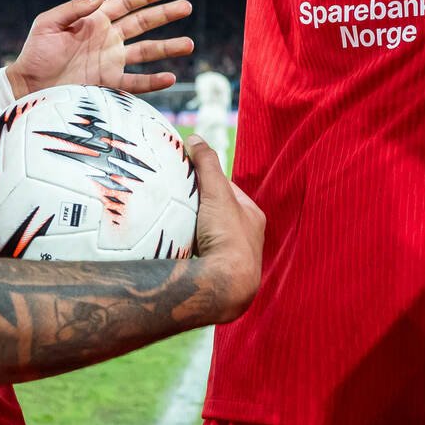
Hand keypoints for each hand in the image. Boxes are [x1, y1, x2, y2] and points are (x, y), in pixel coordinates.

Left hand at [6, 0, 194, 98]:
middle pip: (142, 24)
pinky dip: (153, 81)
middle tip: (187, 6)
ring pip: (146, 52)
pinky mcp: (108, 84)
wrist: (27, 87)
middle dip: (165, 15)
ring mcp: (110, 62)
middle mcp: (107, 40)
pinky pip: (136, 82)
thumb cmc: (34, 53)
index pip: (126, 4)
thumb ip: (74, 8)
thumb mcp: (48, 24)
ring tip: (189, 44)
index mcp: (94, 21)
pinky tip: (170, 77)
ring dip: (167, 48)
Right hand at [187, 134, 264, 319]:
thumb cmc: (227, 236)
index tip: (187, 175)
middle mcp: (247, 238)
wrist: (225, 286)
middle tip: (175, 200)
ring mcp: (233, 259)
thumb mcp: (217, 192)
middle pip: (217, 214)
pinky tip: (174, 249)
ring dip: (192, 231)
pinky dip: (188, 250)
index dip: (207, 180)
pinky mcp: (219, 277)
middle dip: (198, 207)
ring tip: (171, 224)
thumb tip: (195, 138)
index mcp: (253, 217)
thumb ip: (207, 164)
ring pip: (208, 236)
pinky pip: (201, 256)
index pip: (227, 190)